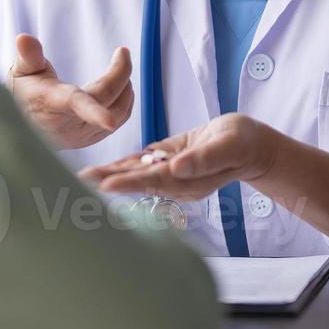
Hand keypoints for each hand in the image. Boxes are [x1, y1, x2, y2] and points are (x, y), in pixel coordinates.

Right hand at [7, 34, 132, 149]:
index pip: (75, 106)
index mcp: (52, 104)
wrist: (19, 124)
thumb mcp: (22, 71)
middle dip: (120, 74)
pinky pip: (118, 121)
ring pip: (118, 113)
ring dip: (125, 89)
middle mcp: (68, 124)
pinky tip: (120, 88)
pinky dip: (124, 102)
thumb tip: (23, 38)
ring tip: (122, 68)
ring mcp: (80, 135)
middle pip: (106, 99)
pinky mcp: (89, 140)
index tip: (109, 121)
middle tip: (123, 53)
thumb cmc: (22, 93)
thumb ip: (28, 55)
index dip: (94, 113)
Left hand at [79, 113, 283, 201]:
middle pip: (137, 182)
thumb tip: (177, 167)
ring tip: (81, 176)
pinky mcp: (169, 163)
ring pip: (135, 174)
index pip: (153, 181)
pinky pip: (143, 166)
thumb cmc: (242, 143)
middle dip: (108, 181)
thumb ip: (203, 159)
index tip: (105, 184)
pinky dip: (123, 167)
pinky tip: (103, 170)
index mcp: (189, 180)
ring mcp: (172, 174)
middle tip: (78, 181)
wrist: (251, 145)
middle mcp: (176, 182)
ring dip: (110, 175)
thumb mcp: (228, 145)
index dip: (128, 182)